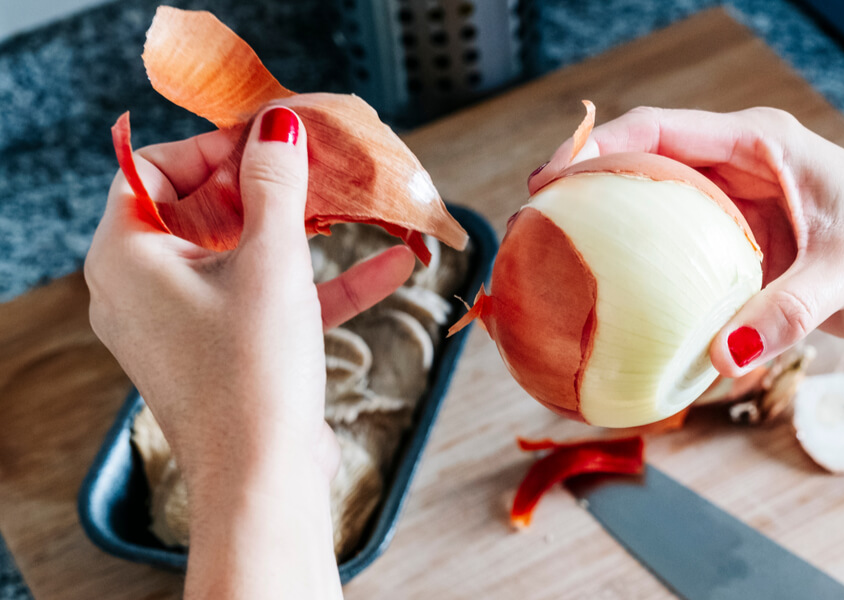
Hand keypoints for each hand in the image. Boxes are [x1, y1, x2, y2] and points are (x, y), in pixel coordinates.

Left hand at [85, 106, 411, 598]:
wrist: (265, 480)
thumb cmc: (250, 371)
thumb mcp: (270, 260)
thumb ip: (276, 185)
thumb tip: (277, 126)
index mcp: (127, 256)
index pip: (158, 170)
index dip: (217, 146)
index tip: (275, 137)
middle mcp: (145, 287)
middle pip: (207, 208)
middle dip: (275, 186)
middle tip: (323, 164)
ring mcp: (187, 322)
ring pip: (248, 254)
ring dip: (310, 233)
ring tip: (361, 206)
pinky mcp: (228, 353)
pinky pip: (272, 300)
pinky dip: (323, 283)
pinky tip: (393, 266)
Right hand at [530, 107, 843, 376]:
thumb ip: (790, 307)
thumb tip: (724, 355)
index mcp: (761, 146)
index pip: (660, 132)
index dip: (598, 149)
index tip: (551, 182)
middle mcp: (743, 176)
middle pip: (646, 174)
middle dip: (591, 196)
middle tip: (540, 234)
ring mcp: (743, 221)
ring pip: (663, 227)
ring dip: (622, 248)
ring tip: (569, 279)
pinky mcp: (750, 262)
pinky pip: (690, 275)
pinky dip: (661, 295)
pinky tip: (635, 324)